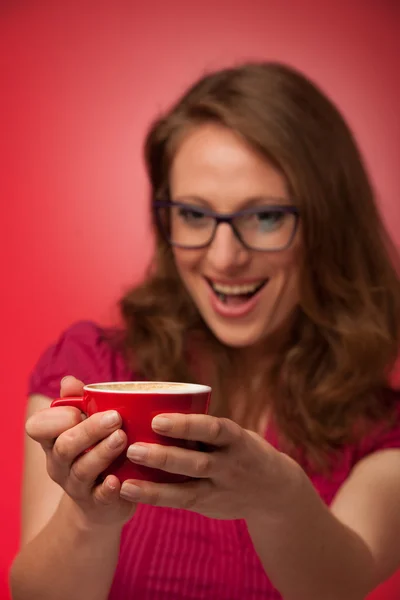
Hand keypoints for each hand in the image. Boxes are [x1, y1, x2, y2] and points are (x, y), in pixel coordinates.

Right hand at [26, 376, 135, 527]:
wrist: (102, 503)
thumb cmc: (95, 450)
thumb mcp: (86, 425)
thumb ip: (79, 401)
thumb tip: (69, 381)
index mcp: (54, 440)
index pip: (38, 427)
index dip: (56, 418)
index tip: (80, 409)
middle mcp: (60, 463)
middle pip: (65, 446)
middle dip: (90, 430)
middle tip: (116, 417)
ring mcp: (77, 486)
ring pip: (82, 470)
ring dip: (102, 452)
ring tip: (122, 438)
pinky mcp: (98, 504)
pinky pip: (100, 497)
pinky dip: (108, 489)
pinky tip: (117, 480)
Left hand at [120, 413, 298, 519]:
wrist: (275, 490)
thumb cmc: (241, 449)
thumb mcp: (232, 434)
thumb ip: (204, 427)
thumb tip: (156, 402)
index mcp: (236, 438)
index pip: (214, 429)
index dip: (187, 425)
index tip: (158, 419)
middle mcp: (230, 464)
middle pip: (197, 462)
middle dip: (164, 456)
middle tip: (133, 446)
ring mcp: (220, 487)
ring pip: (187, 486)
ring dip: (154, 481)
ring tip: (125, 475)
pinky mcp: (209, 504)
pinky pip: (180, 501)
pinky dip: (153, 496)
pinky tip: (128, 490)